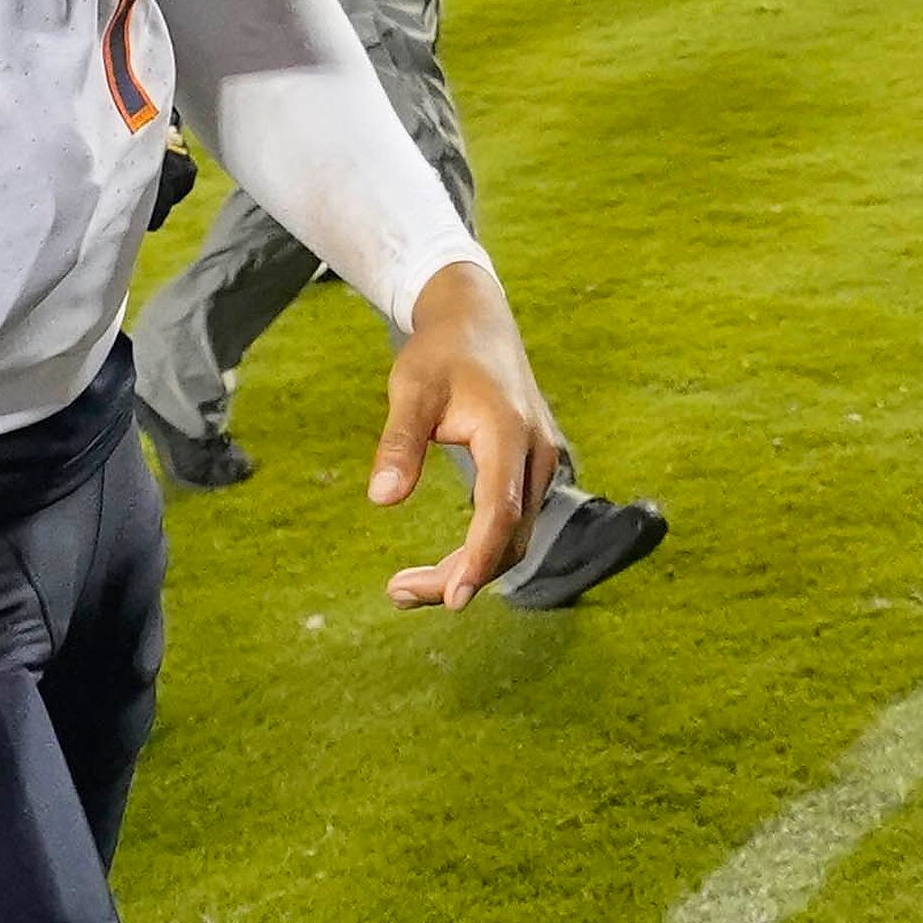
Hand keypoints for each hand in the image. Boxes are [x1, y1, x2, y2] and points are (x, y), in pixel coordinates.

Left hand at [371, 261, 562, 608]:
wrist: (478, 321)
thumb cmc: (441, 353)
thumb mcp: (410, 388)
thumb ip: (399, 442)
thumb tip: (382, 499)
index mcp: (508, 432)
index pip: (500, 512)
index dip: (477, 560)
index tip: (451, 600)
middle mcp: (536, 455)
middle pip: (509, 538)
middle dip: (459, 575)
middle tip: (396, 593)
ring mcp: (539, 465)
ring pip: (513, 538)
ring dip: (467, 569)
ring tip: (404, 587)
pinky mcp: (530, 472)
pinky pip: (512, 524)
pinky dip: (479, 551)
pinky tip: (441, 566)